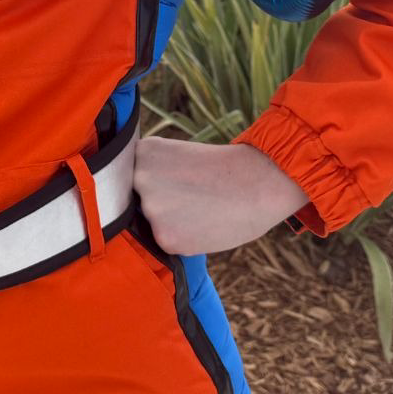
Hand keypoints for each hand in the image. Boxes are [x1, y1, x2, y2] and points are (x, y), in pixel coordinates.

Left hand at [132, 136, 307, 256]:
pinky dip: (184, 237)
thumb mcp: (178, 156)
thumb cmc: (224, 169)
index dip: (157, 183)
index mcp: (144, 152)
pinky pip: (167, 241)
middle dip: (163, 202)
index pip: (133, 176)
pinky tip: (204, 223)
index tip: (177, 182)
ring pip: (155, 222)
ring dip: (173, 221)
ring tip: (202, 209)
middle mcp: (140, 178)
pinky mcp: (165, 236)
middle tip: (194, 196)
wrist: (259, 184)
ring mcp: (151, 208)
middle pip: (140, 200)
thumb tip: (137, 199)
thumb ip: (153, 174)